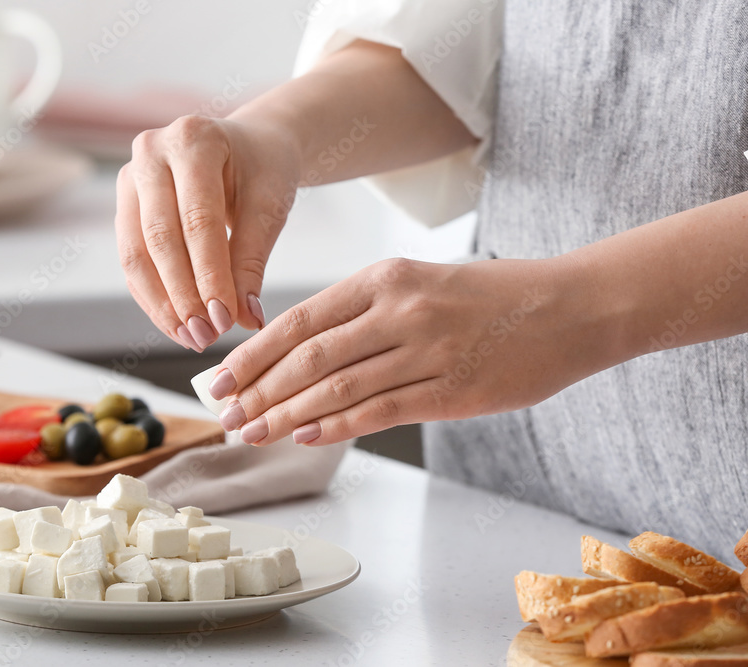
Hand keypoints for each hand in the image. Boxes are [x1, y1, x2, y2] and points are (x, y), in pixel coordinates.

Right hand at [115, 115, 301, 351]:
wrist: (250, 145)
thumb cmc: (264, 169)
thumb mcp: (269, 207)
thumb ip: (252, 261)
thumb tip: (244, 319)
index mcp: (194, 139)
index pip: (198, 221)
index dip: (209, 276)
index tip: (225, 320)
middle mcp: (152, 151)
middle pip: (159, 238)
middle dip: (183, 295)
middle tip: (206, 337)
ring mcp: (131, 176)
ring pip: (135, 253)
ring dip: (162, 303)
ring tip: (191, 338)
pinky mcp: (125, 204)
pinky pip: (133, 259)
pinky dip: (154, 296)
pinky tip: (177, 324)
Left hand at [206, 257, 619, 445]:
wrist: (572, 306)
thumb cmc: (491, 297)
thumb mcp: (420, 284)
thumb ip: (364, 315)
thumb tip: (300, 354)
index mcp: (384, 278)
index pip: (300, 319)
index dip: (253, 353)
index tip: (220, 376)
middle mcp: (399, 309)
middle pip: (308, 356)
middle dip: (258, 388)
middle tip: (225, 413)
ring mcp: (427, 350)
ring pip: (337, 386)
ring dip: (287, 414)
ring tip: (253, 431)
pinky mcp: (454, 390)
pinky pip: (381, 410)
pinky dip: (337, 426)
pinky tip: (305, 437)